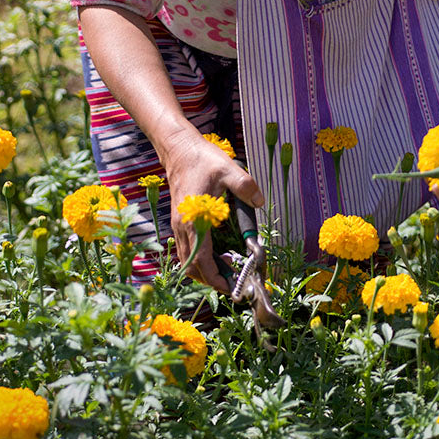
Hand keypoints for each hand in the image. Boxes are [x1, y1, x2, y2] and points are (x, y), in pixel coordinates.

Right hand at [157, 129, 263, 292]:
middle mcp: (183, 227)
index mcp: (194, 220)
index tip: (231, 287)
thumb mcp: (229, 170)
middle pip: (192, 267)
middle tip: (233, 284)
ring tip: (227, 272)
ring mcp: (179, 225)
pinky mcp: (179, 222)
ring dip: (204, 271)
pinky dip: (199, 260)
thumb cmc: (202, 160)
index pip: (202, 260)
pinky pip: (186, 250)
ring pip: (187, 261)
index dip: (216, 278)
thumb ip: (246, 186)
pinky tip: (216, 255)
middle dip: (212, 280)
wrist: (179, 150)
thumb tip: (259, 201)